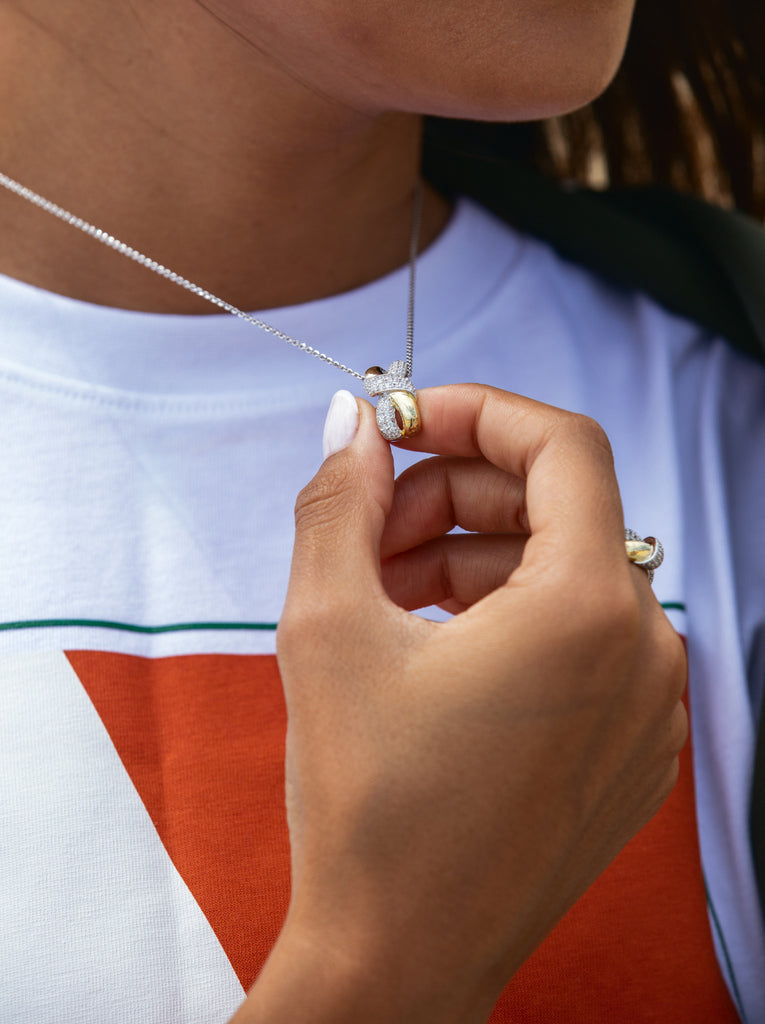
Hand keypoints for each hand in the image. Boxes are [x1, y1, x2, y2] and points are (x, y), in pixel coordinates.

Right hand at [236, 385, 686, 1023]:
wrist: (398, 961)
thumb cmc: (367, 808)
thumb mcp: (327, 627)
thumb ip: (338, 502)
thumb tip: (349, 424)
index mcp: (587, 610)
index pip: (563, 446)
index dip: (479, 414)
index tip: (408, 426)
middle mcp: (645, 651)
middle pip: (556, 509)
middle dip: (454, 498)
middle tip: (367, 529)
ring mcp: (648, 706)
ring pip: (562, 575)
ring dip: (471, 560)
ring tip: (383, 595)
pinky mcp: (630, 747)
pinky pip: (578, 639)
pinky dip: (507, 618)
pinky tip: (432, 649)